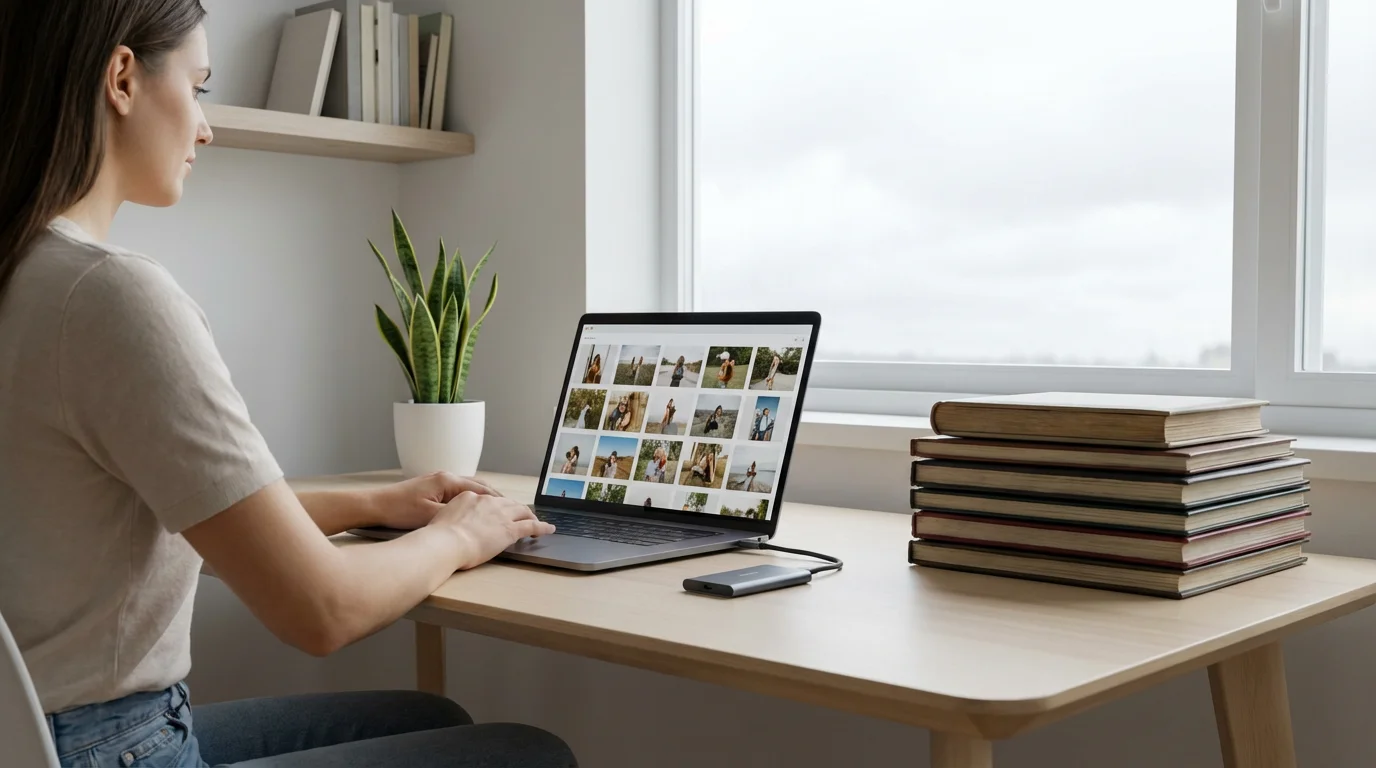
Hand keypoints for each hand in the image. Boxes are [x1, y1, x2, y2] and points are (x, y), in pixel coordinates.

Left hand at [371, 472, 502, 529]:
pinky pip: (457, 491)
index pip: (480, 489)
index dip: (497, 500)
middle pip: (477, 484)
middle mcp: (444, 476)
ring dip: (482, 496)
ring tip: (495, 508)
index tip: (510, 508)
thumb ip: (455, 514)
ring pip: (467, 487)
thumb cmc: (400, 510)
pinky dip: (469, 498)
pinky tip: (472, 508)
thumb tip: (475, 517)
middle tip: (509, 507)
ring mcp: (437, 481)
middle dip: (494, 496)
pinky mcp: (430, 487)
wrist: (375, 505)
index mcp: (447, 481)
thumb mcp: (431, 516)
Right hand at [429, 492, 555, 569]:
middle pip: (507, 502)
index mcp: (469, 497)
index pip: (487, 500)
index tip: (496, 512)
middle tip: (520, 514)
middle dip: (515, 508)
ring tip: (535, 521)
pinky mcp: (511, 529)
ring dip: (529, 515)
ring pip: (521, 511)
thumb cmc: (439, 536)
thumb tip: (452, 524)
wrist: (446, 542)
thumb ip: (451, 517)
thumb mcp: (441, 518)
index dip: (494, 507)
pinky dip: (542, 527)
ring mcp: (501, 514)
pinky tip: (549, 529)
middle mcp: (487, 502)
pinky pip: (531, 526)